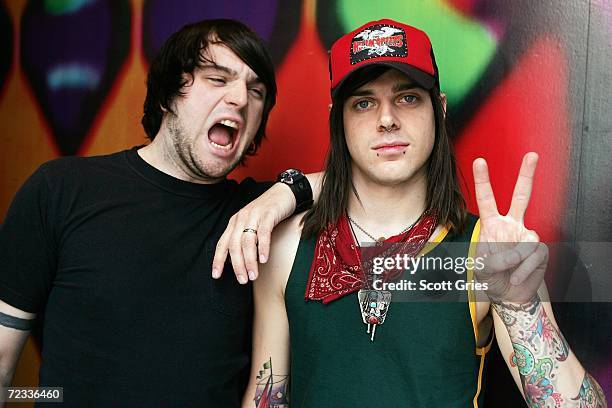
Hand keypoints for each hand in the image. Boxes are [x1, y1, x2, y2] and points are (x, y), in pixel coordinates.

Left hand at [212, 183, 295, 283]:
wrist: (284, 193)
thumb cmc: (268, 212)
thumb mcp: (252, 224)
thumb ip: (245, 239)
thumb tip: (240, 261)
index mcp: (235, 222)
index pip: (222, 243)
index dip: (218, 260)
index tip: (216, 275)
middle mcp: (241, 218)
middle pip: (234, 245)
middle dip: (237, 265)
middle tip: (242, 280)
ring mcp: (254, 215)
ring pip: (247, 242)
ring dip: (250, 261)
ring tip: (254, 275)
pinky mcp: (268, 214)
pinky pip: (263, 233)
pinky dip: (262, 247)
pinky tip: (264, 259)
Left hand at [473, 153, 548, 302]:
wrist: (508, 295)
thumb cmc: (491, 277)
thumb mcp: (481, 267)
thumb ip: (491, 258)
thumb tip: (511, 253)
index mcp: (492, 225)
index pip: (487, 199)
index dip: (483, 181)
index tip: (479, 161)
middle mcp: (512, 225)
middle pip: (521, 196)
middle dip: (527, 175)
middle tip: (532, 155)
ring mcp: (527, 236)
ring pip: (525, 240)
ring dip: (513, 260)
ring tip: (506, 272)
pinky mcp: (540, 250)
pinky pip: (531, 256)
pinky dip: (522, 270)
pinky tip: (516, 277)